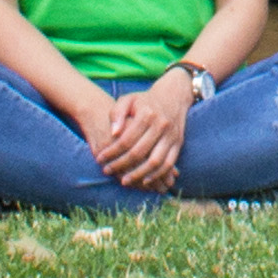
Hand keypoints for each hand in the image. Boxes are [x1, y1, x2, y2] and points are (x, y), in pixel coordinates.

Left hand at [86, 76, 193, 192]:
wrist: (173, 96)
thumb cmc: (144, 100)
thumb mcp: (128, 99)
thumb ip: (117, 113)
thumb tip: (113, 133)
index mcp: (147, 114)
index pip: (126, 139)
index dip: (111, 152)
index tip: (100, 159)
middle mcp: (161, 125)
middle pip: (139, 152)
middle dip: (121, 165)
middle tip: (107, 171)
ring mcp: (171, 136)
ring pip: (155, 162)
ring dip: (138, 174)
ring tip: (124, 181)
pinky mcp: (178, 143)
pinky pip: (168, 164)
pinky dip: (157, 175)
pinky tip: (144, 181)